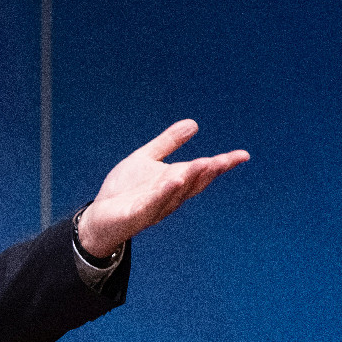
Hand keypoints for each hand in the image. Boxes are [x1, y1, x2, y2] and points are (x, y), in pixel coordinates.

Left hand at [77, 120, 249, 257]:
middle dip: (209, 171)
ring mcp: (154, 207)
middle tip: (224, 159)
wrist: (98, 218)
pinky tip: (173, 181)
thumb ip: (168, 143)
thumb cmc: (124, 191)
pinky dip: (164, 193)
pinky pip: (152, 204)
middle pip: (194, 183)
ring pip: (176, 193)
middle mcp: (170, 196)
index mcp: (174, 182)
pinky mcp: (135, 215)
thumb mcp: (146, 159)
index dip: (222, 164)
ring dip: (189, 178)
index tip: (243, 155)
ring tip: (203, 163)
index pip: (202, 172)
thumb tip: (194, 123)